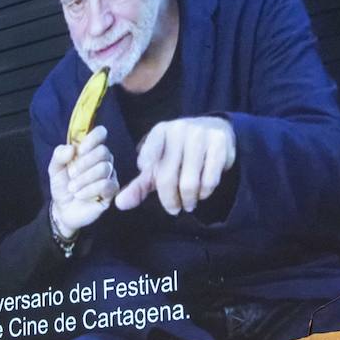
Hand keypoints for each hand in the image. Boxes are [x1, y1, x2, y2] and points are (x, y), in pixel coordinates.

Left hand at [49, 124, 117, 236]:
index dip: (93, 138)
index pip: (101, 133)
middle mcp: (102, 160)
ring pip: (104, 168)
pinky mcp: (112, 191)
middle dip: (84, 163)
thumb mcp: (55, 169)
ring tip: (72, 188)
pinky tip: (80, 194)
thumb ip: (59, 155)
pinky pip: (107, 185)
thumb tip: (71, 148)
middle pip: (103, 151)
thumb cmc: (62, 186)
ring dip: (84, 178)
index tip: (79, 150)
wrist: (63, 210)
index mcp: (90, 150)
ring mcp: (109, 175)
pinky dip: (90, 189)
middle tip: (71, 174)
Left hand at [114, 116, 235, 214]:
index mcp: (160, 132)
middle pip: (168, 177)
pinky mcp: (219, 143)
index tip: (151, 179)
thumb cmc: (179, 154)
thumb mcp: (157, 165)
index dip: (149, 172)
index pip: (148, 157)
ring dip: (189, 200)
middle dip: (170, 200)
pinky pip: (210, 180)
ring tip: (189, 202)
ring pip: (190, 182)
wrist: (213, 130)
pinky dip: (205, 193)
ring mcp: (201, 135)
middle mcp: (179, 130)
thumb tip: (119, 204)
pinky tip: (203, 192)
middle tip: (174, 209)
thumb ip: (139, 185)